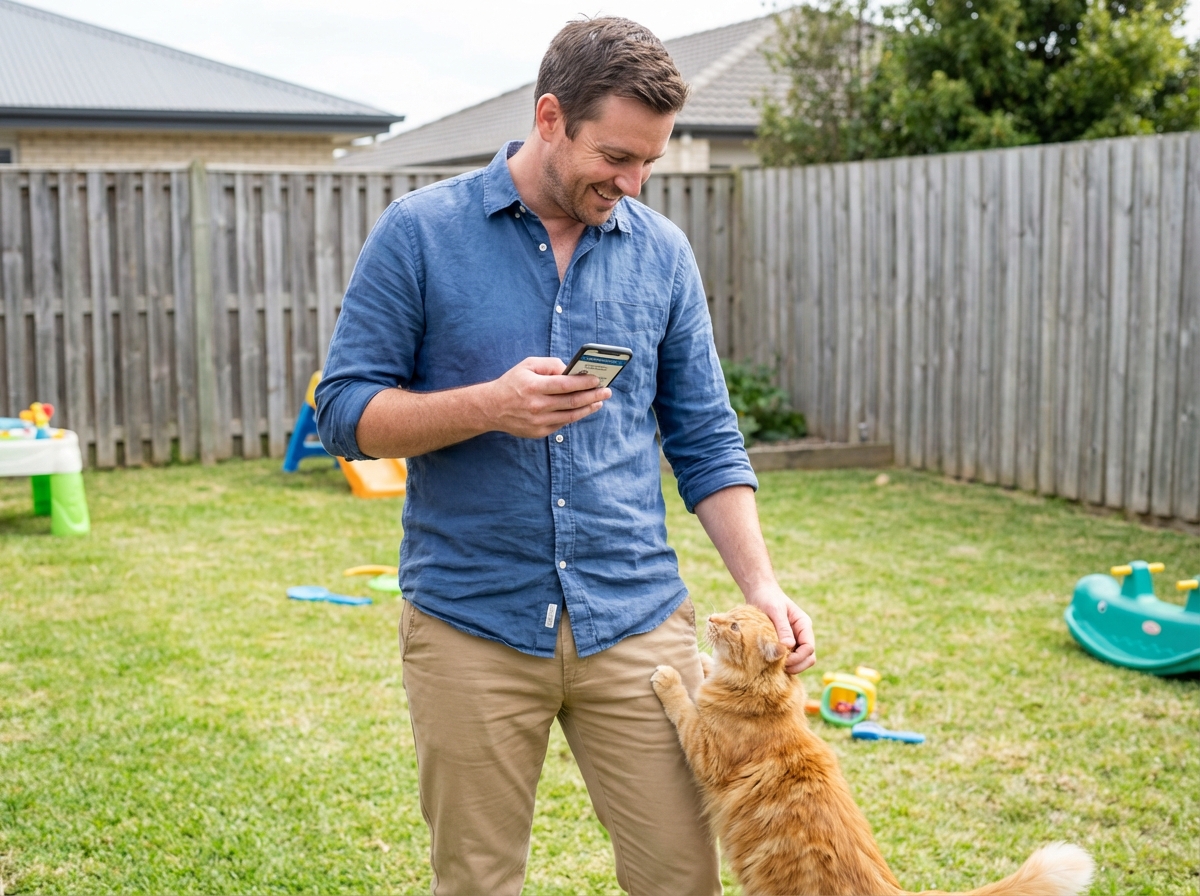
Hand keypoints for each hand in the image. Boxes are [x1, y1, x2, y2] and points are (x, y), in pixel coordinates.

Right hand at [486, 357, 611, 437]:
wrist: (492, 408)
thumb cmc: (512, 383)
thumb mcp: (527, 365)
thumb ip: (550, 365)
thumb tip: (571, 370)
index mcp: (533, 386)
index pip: (564, 385)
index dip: (583, 382)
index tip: (597, 380)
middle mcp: (536, 405)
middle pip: (572, 402)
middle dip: (593, 396)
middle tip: (607, 391)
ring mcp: (538, 422)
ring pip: (571, 416)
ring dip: (588, 408)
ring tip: (599, 401)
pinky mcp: (539, 432)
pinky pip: (562, 423)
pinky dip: (574, 415)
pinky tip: (583, 409)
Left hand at [744, 583, 815, 674]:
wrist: (759, 592)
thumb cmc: (768, 598)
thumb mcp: (775, 611)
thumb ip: (783, 628)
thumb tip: (789, 647)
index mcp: (804, 625)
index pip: (809, 648)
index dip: (798, 658)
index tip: (783, 661)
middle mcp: (802, 633)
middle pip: (809, 657)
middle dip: (797, 666)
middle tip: (779, 668)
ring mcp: (795, 639)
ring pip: (800, 660)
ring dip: (791, 666)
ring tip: (774, 666)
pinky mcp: (785, 643)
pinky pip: (789, 658)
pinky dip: (783, 663)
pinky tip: (771, 663)